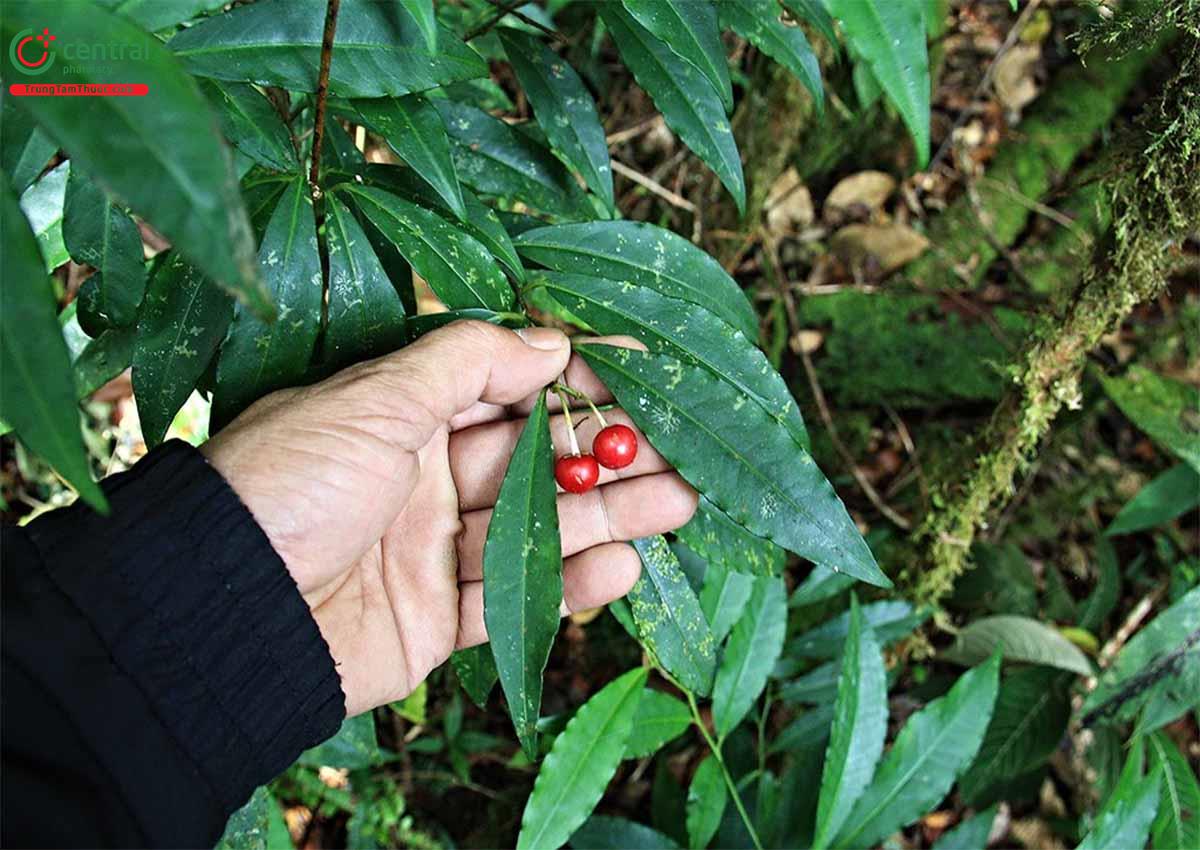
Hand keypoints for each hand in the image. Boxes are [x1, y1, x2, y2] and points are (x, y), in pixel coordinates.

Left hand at [201, 322, 696, 715]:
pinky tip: (624, 565)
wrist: (219, 614)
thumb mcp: (372, 399)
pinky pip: (514, 600)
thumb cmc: (289, 485)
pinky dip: (570, 585)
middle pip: (533, 461)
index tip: (637, 376)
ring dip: (609, 516)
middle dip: (605, 453)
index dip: (570, 383)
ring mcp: (430, 550)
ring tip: (680, 501)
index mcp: (402, 417)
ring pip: (538, 529)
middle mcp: (421, 479)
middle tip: (679, 450)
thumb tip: (551, 339)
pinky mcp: (435, 620)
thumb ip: (466, 364)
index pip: (505, 390)